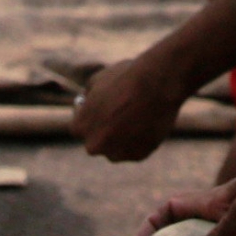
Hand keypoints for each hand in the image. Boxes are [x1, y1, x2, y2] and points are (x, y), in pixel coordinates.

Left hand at [72, 52, 191, 162]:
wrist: (155, 85)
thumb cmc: (126, 78)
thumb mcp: (98, 80)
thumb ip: (89, 96)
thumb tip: (88, 101)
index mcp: (80, 127)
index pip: (79, 126)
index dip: (90, 116)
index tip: (100, 109)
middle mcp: (94, 145)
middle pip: (97, 141)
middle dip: (106, 130)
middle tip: (119, 116)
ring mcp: (116, 153)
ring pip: (117, 148)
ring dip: (123, 138)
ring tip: (137, 117)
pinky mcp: (137, 156)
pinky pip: (136, 149)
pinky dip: (140, 140)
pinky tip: (148, 123)